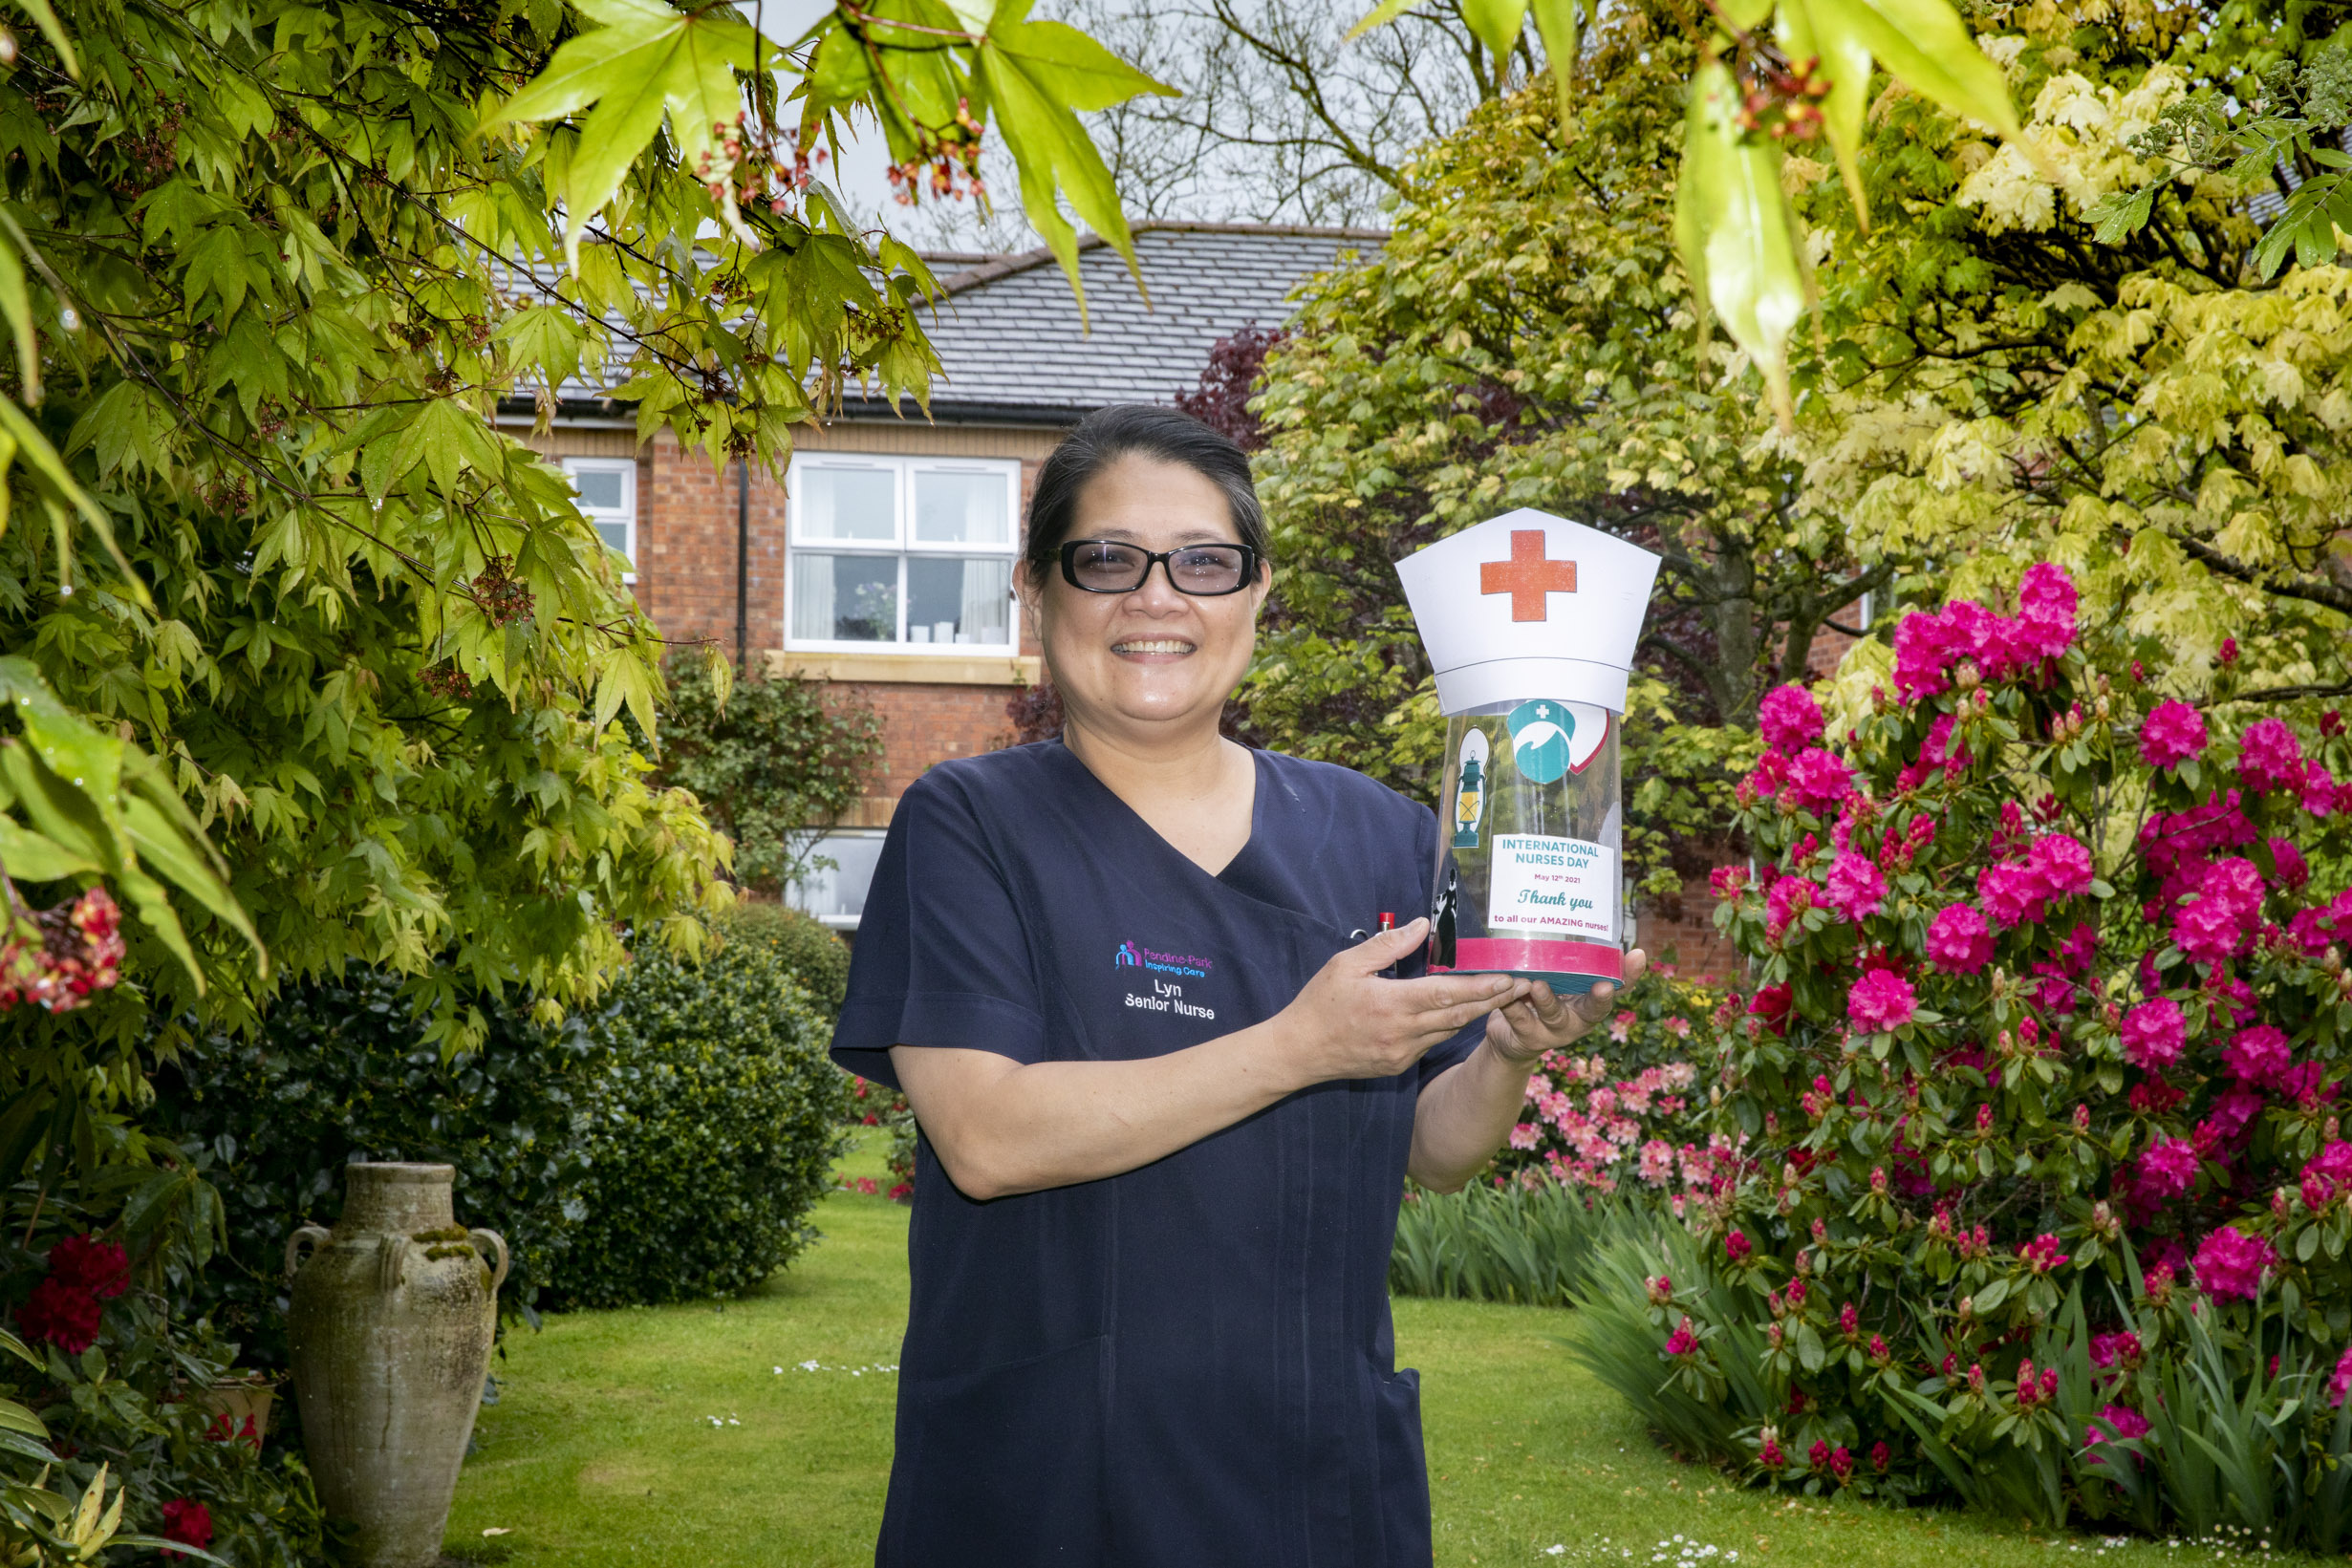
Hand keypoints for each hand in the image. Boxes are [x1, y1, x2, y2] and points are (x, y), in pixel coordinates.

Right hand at [1270, 918, 1530, 1086]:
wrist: (1299, 1052)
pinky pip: (1433, 1041)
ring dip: (1478, 1013)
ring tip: (1504, 996)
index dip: (1481, 987)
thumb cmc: (1320, 1003)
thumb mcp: (1346, 965)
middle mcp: (1403, 1032)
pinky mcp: (1399, 1064)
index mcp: (1390, 1004)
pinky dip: (1451, 1025)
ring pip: (1449, 1030)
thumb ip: (1388, 945)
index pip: (1446, 994)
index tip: (1508, 978)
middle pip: (1459, 1015)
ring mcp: (1403, 1052)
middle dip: (1494, 1000)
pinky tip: (1465, 1013)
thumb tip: (1422, 926)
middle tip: (1525, 987)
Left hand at [1482, 949, 1649, 1065]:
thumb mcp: (1561, 983)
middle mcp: (1578, 1019)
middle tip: (1603, 985)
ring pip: (1554, 1015)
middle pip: (1594, 1010)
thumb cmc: (1543, 1000)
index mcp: (1590, 1002)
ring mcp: (1553, 1030)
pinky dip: (1512, 1004)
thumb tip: (1587, 923)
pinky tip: (1506, 990)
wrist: (1512, 1039)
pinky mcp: (1527, 1036)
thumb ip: (1574, 963)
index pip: (1618, 989)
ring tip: (1538, 985)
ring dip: (1547, 1000)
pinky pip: (1519, 1019)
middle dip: (1600, 998)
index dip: (1630, 975)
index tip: (1637, 956)